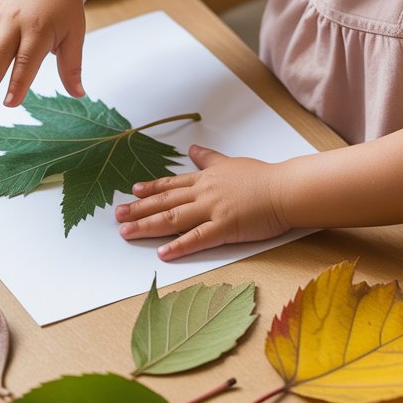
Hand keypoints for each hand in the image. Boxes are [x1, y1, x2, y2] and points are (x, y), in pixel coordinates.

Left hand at [115, 145, 289, 258]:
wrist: (285, 189)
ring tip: (127, 232)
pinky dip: (179, 246)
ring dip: (148, 226)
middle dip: (139, 209)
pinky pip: (197, 238)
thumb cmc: (263, 178)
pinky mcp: (225, 228)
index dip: (150, 189)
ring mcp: (212, 210)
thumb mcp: (231, 163)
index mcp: (205, 179)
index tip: (132, 192)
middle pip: (165, 202)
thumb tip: (193, 149)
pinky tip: (162, 253)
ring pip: (173, 218)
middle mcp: (203, 193)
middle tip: (118, 215)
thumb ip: (210, 159)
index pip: (172, 184)